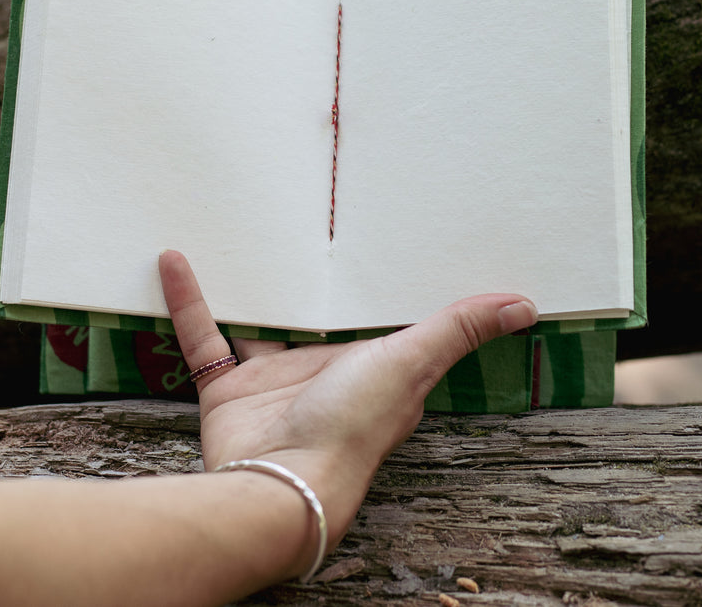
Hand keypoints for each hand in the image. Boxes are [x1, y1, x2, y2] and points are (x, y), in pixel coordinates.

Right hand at [158, 249, 536, 573]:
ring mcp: (274, 382)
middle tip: (306, 220)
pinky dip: (190, 301)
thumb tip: (525, 304)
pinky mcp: (229, 389)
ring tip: (242, 234)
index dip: (384, 283)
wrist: (280, 480)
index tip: (385, 234)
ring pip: (260, 324)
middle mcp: (325, 374)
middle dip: (314, 280)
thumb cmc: (352, 428)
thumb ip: (459, 328)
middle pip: (318, 318)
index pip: (383, 319)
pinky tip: (177, 260)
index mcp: (374, 369)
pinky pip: (205, 338)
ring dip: (251, 287)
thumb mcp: (411, 363)